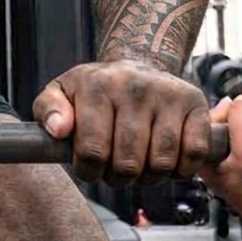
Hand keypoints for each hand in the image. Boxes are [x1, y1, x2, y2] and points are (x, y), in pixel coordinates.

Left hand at [34, 60, 209, 185]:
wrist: (138, 63)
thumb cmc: (95, 89)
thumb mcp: (61, 92)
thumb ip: (47, 110)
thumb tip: (59, 130)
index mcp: (96, 86)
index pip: (92, 151)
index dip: (89, 171)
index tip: (90, 167)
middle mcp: (133, 87)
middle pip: (128, 163)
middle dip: (118, 177)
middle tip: (115, 168)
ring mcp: (167, 94)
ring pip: (161, 163)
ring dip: (149, 177)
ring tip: (139, 164)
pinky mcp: (194, 103)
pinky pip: (193, 153)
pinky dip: (181, 168)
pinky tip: (166, 157)